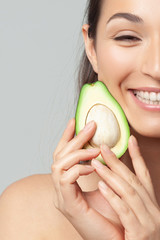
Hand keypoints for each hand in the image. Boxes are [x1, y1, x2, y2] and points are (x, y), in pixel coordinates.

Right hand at [51, 119, 123, 239]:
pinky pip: (66, 180)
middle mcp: (61, 189)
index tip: (74, 121)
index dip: (67, 137)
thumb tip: (106, 146)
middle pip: (58, 157)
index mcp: (68, 184)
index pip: (62, 156)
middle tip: (89, 127)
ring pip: (58, 166)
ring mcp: (61, 198)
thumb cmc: (112, 212)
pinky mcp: (67, 206)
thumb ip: (103, 166)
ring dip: (78, 154)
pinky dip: (79, 169)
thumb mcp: (106, 183)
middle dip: (74, 140)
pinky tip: (93, 167)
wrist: (116, 239)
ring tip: (95, 150)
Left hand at [92, 135, 159, 239]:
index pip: (144, 175)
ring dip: (111, 176)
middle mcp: (152, 209)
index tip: (131, 139)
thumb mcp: (136, 214)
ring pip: (129, 191)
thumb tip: (113, 179)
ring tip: (96, 163)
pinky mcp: (139, 233)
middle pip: (133, 179)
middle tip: (103, 147)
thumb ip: (128, 197)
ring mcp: (148, 221)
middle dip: (117, 162)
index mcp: (150, 204)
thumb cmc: (135, 237)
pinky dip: (113, 197)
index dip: (138, 156)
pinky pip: (125, 211)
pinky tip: (101, 185)